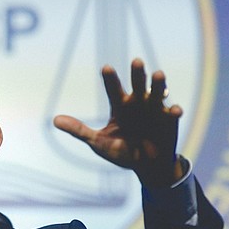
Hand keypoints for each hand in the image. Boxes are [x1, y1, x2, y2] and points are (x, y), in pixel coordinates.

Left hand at [53, 58, 183, 187]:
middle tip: (136, 61)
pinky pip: (172, 114)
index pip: (113, 89)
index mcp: (120, 106)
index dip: (110, 79)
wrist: (146, 166)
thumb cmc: (121, 151)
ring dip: (158, 84)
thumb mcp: (98, 142)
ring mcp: (154, 111)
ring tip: (159, 74)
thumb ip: (79, 130)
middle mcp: (138, 103)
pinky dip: (174, 111)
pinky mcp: (169, 122)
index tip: (106, 68)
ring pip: (156, 93)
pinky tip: (174, 110)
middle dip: (137, 74)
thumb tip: (54, 120)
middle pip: (137, 84)